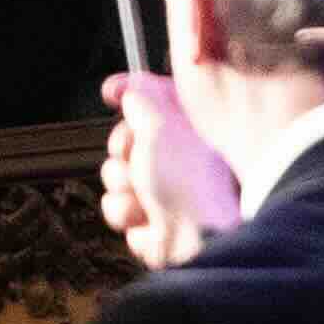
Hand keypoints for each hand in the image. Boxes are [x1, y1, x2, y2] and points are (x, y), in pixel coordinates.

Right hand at [96, 74, 238, 273]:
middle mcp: (180, 164)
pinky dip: (140, 227)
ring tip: (152, 204)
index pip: (149, 108)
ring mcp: (171, 200)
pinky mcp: (163, 234)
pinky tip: (160, 227)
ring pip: (119, 191)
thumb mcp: (160, 124)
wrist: (210, 237)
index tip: (112, 94)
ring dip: (128, 198)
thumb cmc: (192, 181)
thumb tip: (126, 86)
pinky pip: (129, 223)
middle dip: (124, 161)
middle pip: (123, 151)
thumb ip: (141, 97)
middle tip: (139, 164)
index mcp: (187, 134)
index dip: (128, 101)